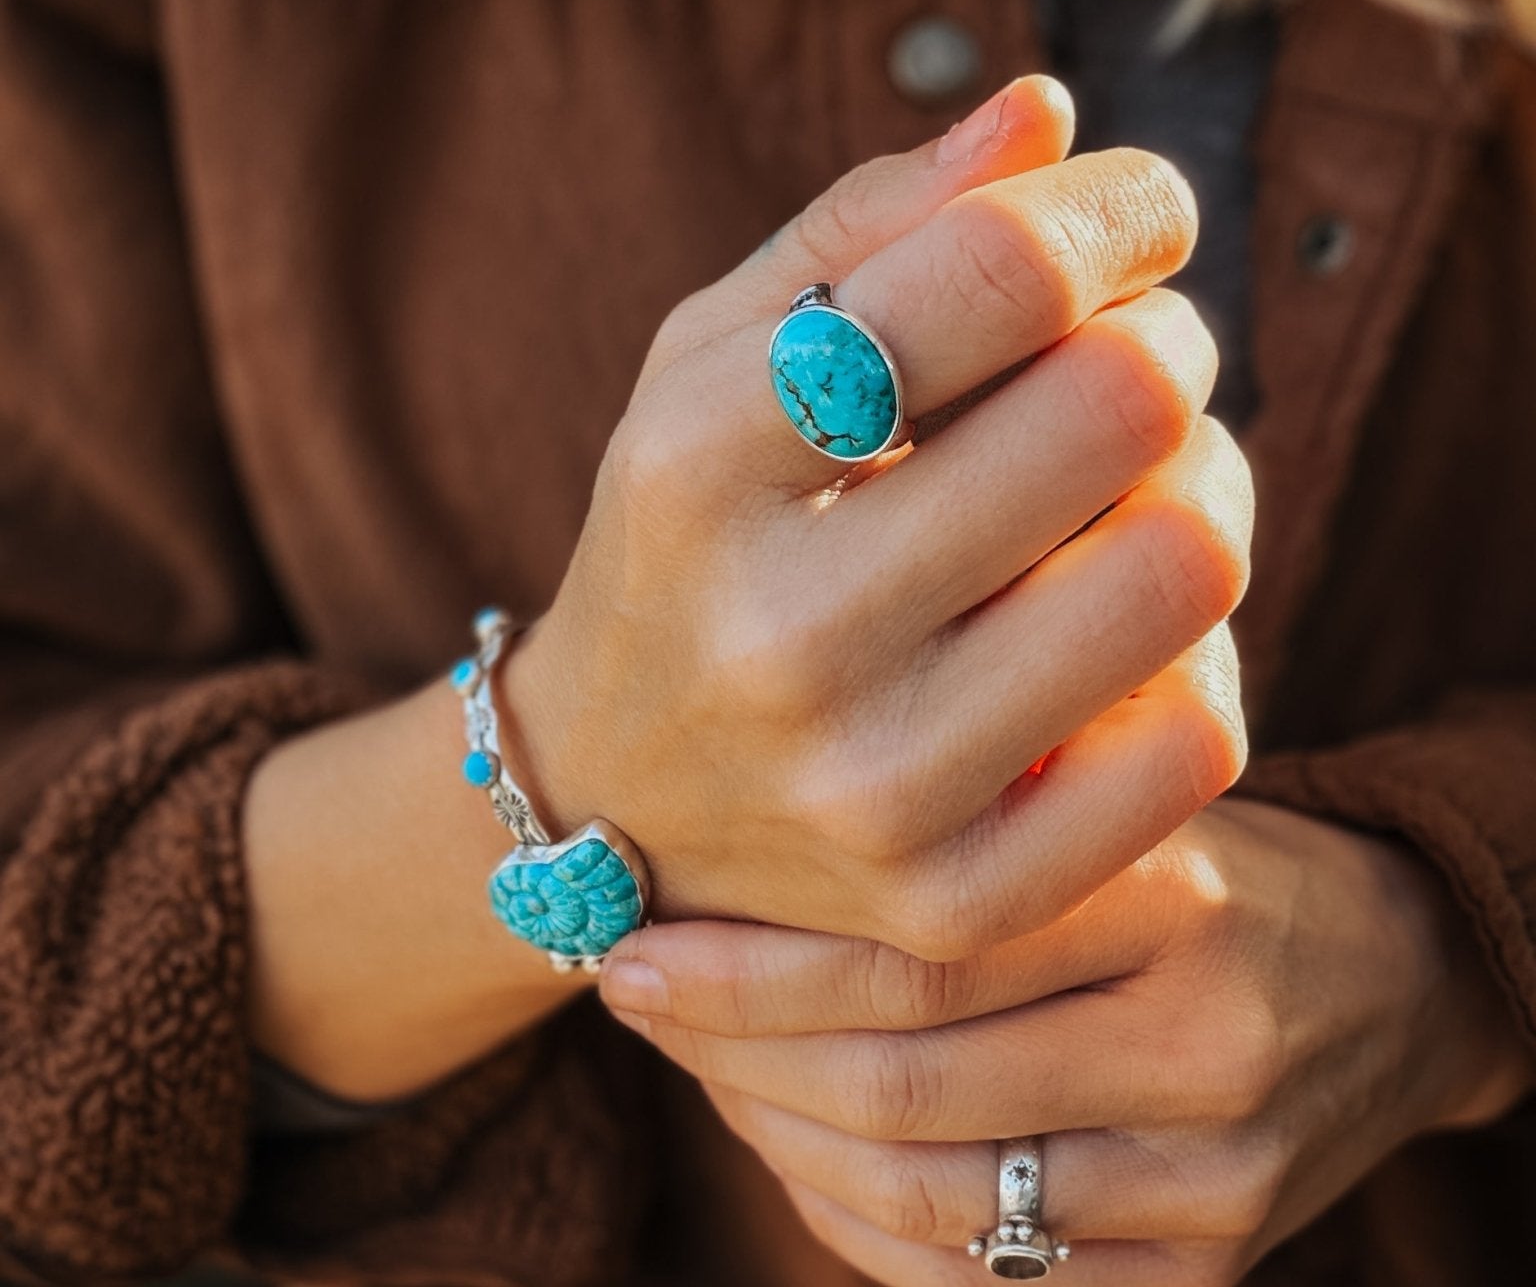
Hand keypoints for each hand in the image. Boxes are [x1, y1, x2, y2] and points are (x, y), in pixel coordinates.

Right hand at [504, 73, 1253, 951]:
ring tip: (1136, 480)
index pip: (993, 275)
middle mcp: (780, 635)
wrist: (617, 790)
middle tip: (1129, 349)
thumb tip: (1050, 111)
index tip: (1137, 209)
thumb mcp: (711, 357)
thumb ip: (867, 223)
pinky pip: (1198, 734)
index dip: (1113, 208)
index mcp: (700, 461)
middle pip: (1124, 405)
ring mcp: (875, 788)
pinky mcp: (958, 899)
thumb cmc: (684, 539)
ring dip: (1205, 477)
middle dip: (1163, 337)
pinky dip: (1195, 646)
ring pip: (1188, 564)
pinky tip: (1118, 622)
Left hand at [598, 799, 1535, 1285]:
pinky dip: (854, 1221)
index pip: (922, 951)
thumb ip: (977, 830)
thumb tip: (752, 847)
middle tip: (634, 993)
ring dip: (774, 1133)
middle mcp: (1201, 1049)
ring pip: (930, 1194)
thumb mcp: (1119, 801)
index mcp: (1175, 898)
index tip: (635, 935)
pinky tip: (787, 1148)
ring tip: (698, 1063)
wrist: (1395, 982)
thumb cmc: (1213, 863)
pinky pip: (984, 1281)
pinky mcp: (1206, 1275)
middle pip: (906, 1083)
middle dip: (732, 1050)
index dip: (754, 960)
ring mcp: (1211, 1186)